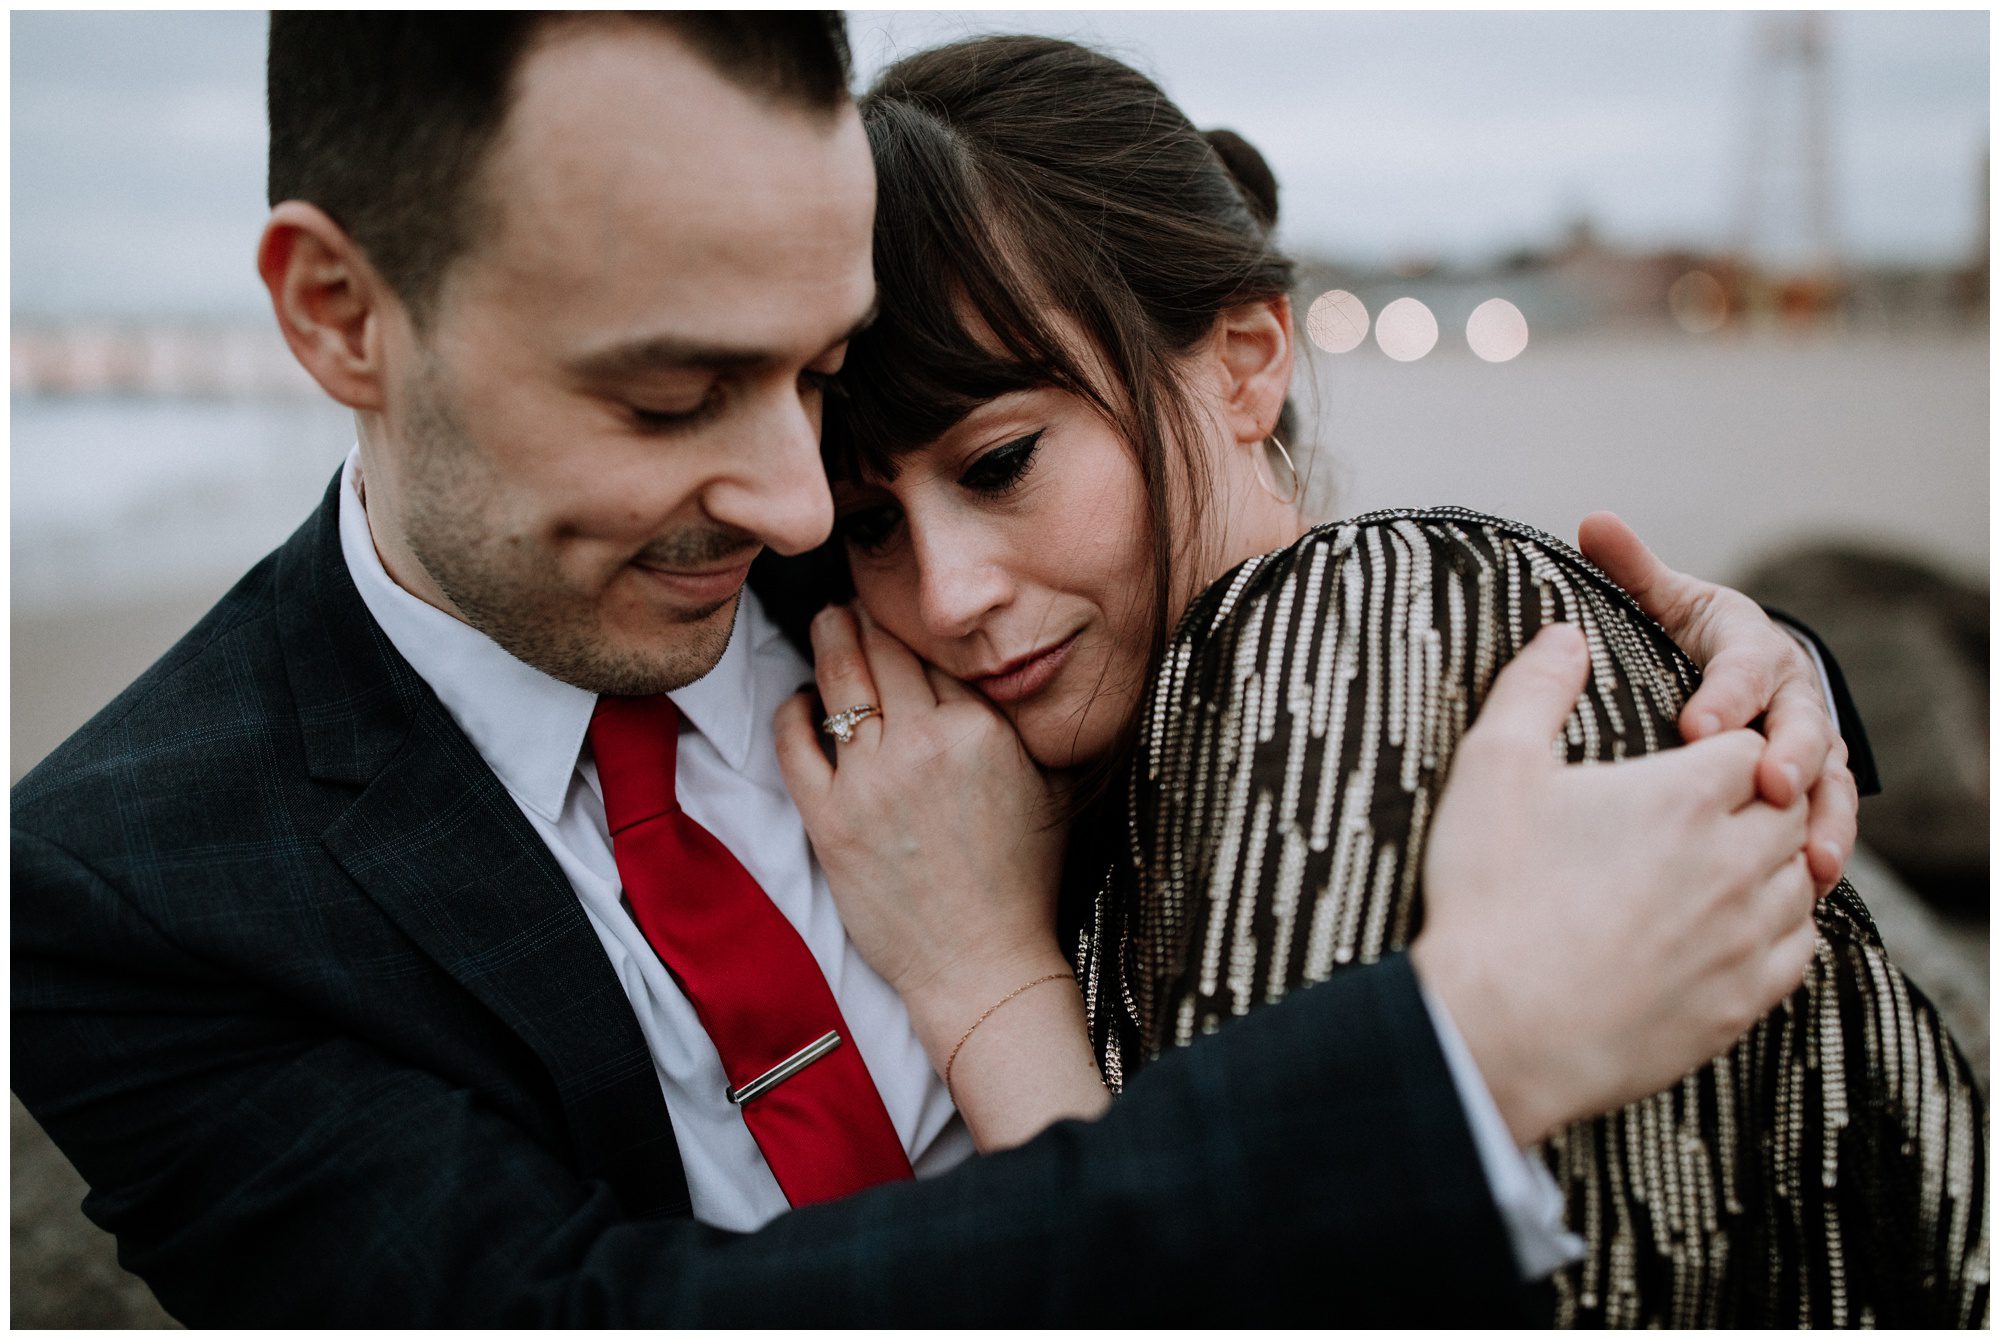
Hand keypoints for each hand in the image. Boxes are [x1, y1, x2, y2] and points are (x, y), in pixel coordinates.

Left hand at [775, 605, 1071, 1061]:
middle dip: (863, 614)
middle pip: (882, 647)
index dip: (913, 622)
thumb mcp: (1045, 785)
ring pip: (838, 679)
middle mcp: (925, 743)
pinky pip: (794, 741)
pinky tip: (800, 704)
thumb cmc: (1020, 881)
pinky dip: (793, 712)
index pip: (936, 648)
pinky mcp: (830, 819)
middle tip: (851, 599)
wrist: (982, 962)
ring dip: (828, 642)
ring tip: (826, 625)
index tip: (899, 607)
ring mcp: (872, 781)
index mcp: (982, 728)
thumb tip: (1003, 674)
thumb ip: (1020, 724)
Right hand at [1412, 624, 1817, 1147]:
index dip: (1723, 742)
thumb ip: (1535, 688)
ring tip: (1725, 861)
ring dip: (1774, 862)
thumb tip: (1565, 634)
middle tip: (1709, 803)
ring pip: (1802, 880)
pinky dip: (1780, 930)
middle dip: (1759, 797)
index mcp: (1689, 794)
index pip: (1750, 745)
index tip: (1689, 752)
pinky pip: (1797, 952)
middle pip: (1791, 807)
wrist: (1498, 1030)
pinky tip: (1738, 928)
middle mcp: (1739, 861)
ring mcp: (1748, 938)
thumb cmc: (1490, 894)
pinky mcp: (1741, 1002)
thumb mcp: (1494, 767)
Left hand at [1579, 511, 1855, 892]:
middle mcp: (1789, 695)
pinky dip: (1826, 849)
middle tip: (1770, 787)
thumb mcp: (1663, 601)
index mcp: (1748, 646)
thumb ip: (1633, 571)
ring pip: (1828, 779)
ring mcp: (1808, 744)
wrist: (1729, 670)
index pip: (1743, 666)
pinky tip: (1815, 886)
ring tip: (1813, 858)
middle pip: (1802, 725)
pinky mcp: (1810, 788)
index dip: (1725, 693)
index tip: (1698, 725)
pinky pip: (1827, 819)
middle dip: (1790, 756)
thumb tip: (1593, 522)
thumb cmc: (1683, 637)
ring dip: (1824, 816)